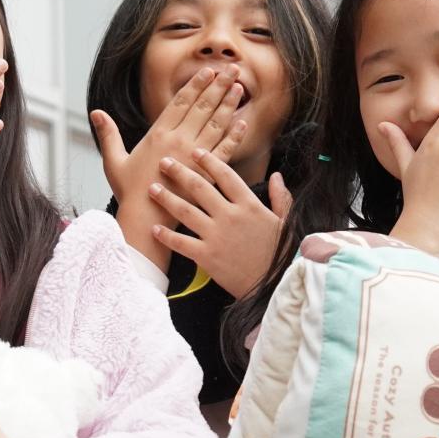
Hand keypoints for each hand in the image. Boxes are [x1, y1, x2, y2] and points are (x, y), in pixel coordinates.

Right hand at [94, 67, 247, 268]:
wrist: (145, 219)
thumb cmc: (129, 192)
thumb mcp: (114, 161)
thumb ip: (108, 134)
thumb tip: (95, 112)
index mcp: (158, 135)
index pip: (181, 102)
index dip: (196, 84)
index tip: (208, 70)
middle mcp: (178, 141)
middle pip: (202, 107)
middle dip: (218, 86)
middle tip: (232, 69)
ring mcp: (194, 157)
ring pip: (215, 124)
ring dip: (228, 104)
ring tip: (239, 87)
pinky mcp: (205, 174)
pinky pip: (223, 150)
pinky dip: (234, 136)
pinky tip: (243, 122)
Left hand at [146, 146, 293, 298]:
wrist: (277, 285)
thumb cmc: (283, 255)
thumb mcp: (286, 222)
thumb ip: (280, 197)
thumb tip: (276, 175)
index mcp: (250, 205)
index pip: (226, 175)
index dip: (209, 161)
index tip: (196, 152)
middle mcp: (230, 216)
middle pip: (199, 187)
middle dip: (179, 172)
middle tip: (164, 162)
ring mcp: (217, 236)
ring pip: (185, 211)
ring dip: (166, 198)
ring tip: (152, 188)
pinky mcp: (207, 257)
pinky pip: (181, 243)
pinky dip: (166, 236)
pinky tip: (155, 228)